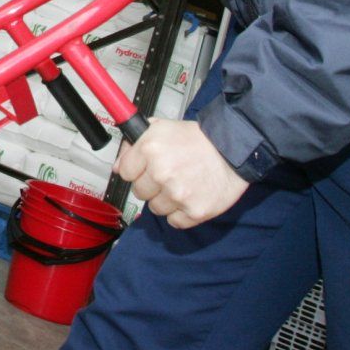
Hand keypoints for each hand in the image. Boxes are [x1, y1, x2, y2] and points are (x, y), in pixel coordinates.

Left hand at [114, 119, 247, 228]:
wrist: (232, 150)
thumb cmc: (196, 139)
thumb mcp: (161, 128)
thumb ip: (134, 146)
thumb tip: (117, 167)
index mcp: (149, 149)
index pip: (125, 173)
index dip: (136, 171)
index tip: (146, 169)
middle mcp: (161, 173)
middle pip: (139, 192)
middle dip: (151, 186)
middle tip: (169, 175)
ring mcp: (177, 195)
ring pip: (155, 209)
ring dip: (166, 200)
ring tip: (182, 185)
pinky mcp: (194, 212)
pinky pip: (175, 222)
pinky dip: (181, 213)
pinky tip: (190, 197)